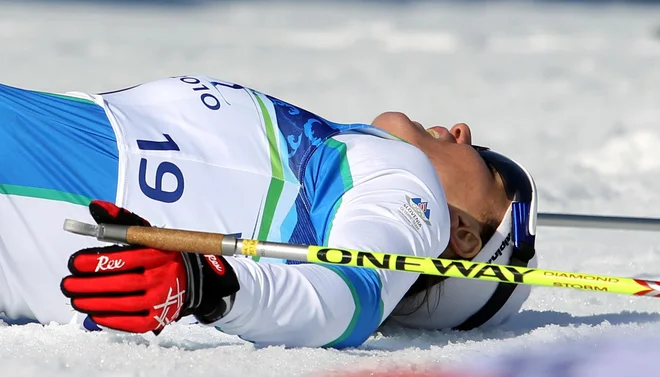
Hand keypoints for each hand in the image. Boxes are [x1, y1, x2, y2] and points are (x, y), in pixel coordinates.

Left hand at [60, 200, 239, 333]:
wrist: (188, 280)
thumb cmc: (158, 255)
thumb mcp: (145, 233)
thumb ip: (119, 220)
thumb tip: (95, 206)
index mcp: (159, 254)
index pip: (126, 258)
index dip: (98, 262)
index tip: (75, 263)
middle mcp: (163, 277)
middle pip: (124, 284)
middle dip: (90, 286)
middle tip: (67, 284)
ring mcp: (162, 300)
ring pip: (125, 304)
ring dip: (95, 303)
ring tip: (75, 299)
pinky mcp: (158, 318)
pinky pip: (133, 323)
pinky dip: (112, 320)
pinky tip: (94, 313)